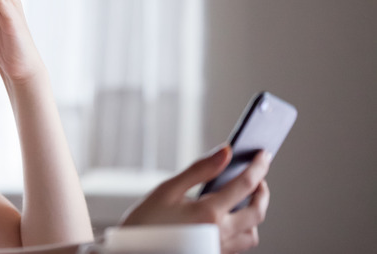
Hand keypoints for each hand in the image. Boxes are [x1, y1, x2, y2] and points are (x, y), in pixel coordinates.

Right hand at [121, 146, 270, 253]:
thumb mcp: (167, 189)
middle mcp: (219, 233)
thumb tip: (225, 152)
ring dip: (253, 215)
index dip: (258, 167)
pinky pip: (238, 246)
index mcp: (208, 212)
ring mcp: (218, 248)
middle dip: (263, 192)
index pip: (245, 185)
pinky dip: (241, 230)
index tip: (263, 154)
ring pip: (252, 234)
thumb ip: (199, 170)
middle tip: (258, 178)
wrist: (133, 253)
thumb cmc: (145, 222)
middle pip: (257, 212)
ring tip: (243, 200)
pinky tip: (227, 220)